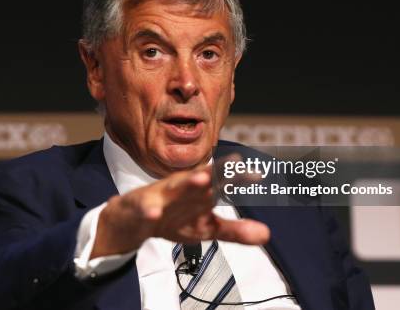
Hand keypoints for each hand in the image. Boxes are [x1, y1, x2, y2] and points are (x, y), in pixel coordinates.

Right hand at [90, 165, 269, 258]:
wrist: (134, 221)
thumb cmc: (172, 217)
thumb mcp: (206, 227)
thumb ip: (234, 230)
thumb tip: (266, 234)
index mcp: (199, 193)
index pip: (221, 182)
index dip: (238, 178)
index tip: (258, 174)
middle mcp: (182, 188)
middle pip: (201, 178)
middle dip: (217, 171)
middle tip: (235, 164)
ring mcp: (161, 196)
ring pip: (175, 187)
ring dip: (187, 182)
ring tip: (201, 178)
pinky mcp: (142, 206)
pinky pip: (146, 208)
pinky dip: (150, 210)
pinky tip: (155, 213)